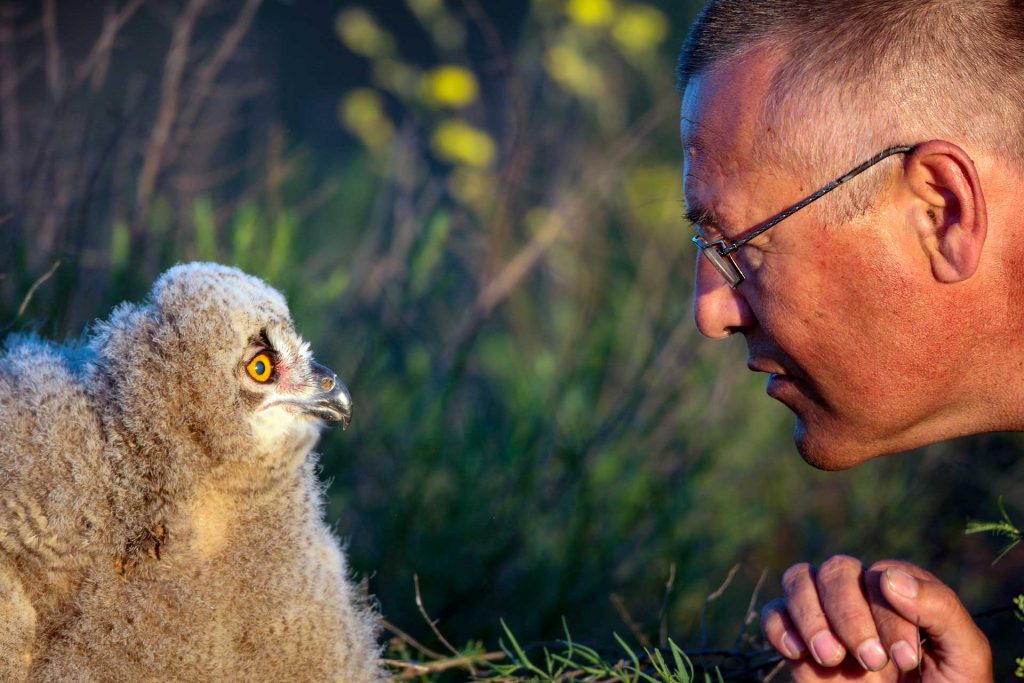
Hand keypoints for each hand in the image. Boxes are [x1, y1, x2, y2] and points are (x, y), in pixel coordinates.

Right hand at [760, 557, 991, 681]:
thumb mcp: (963, 657)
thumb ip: (940, 609)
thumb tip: (888, 577)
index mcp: (903, 592)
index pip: (882, 577)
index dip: (890, 615)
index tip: (905, 659)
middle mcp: (860, 596)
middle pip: (836, 570)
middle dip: (848, 614)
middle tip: (870, 661)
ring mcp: (825, 618)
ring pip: (798, 579)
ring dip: (811, 616)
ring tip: (831, 658)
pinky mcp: (797, 644)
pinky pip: (774, 615)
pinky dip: (779, 627)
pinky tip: (797, 653)